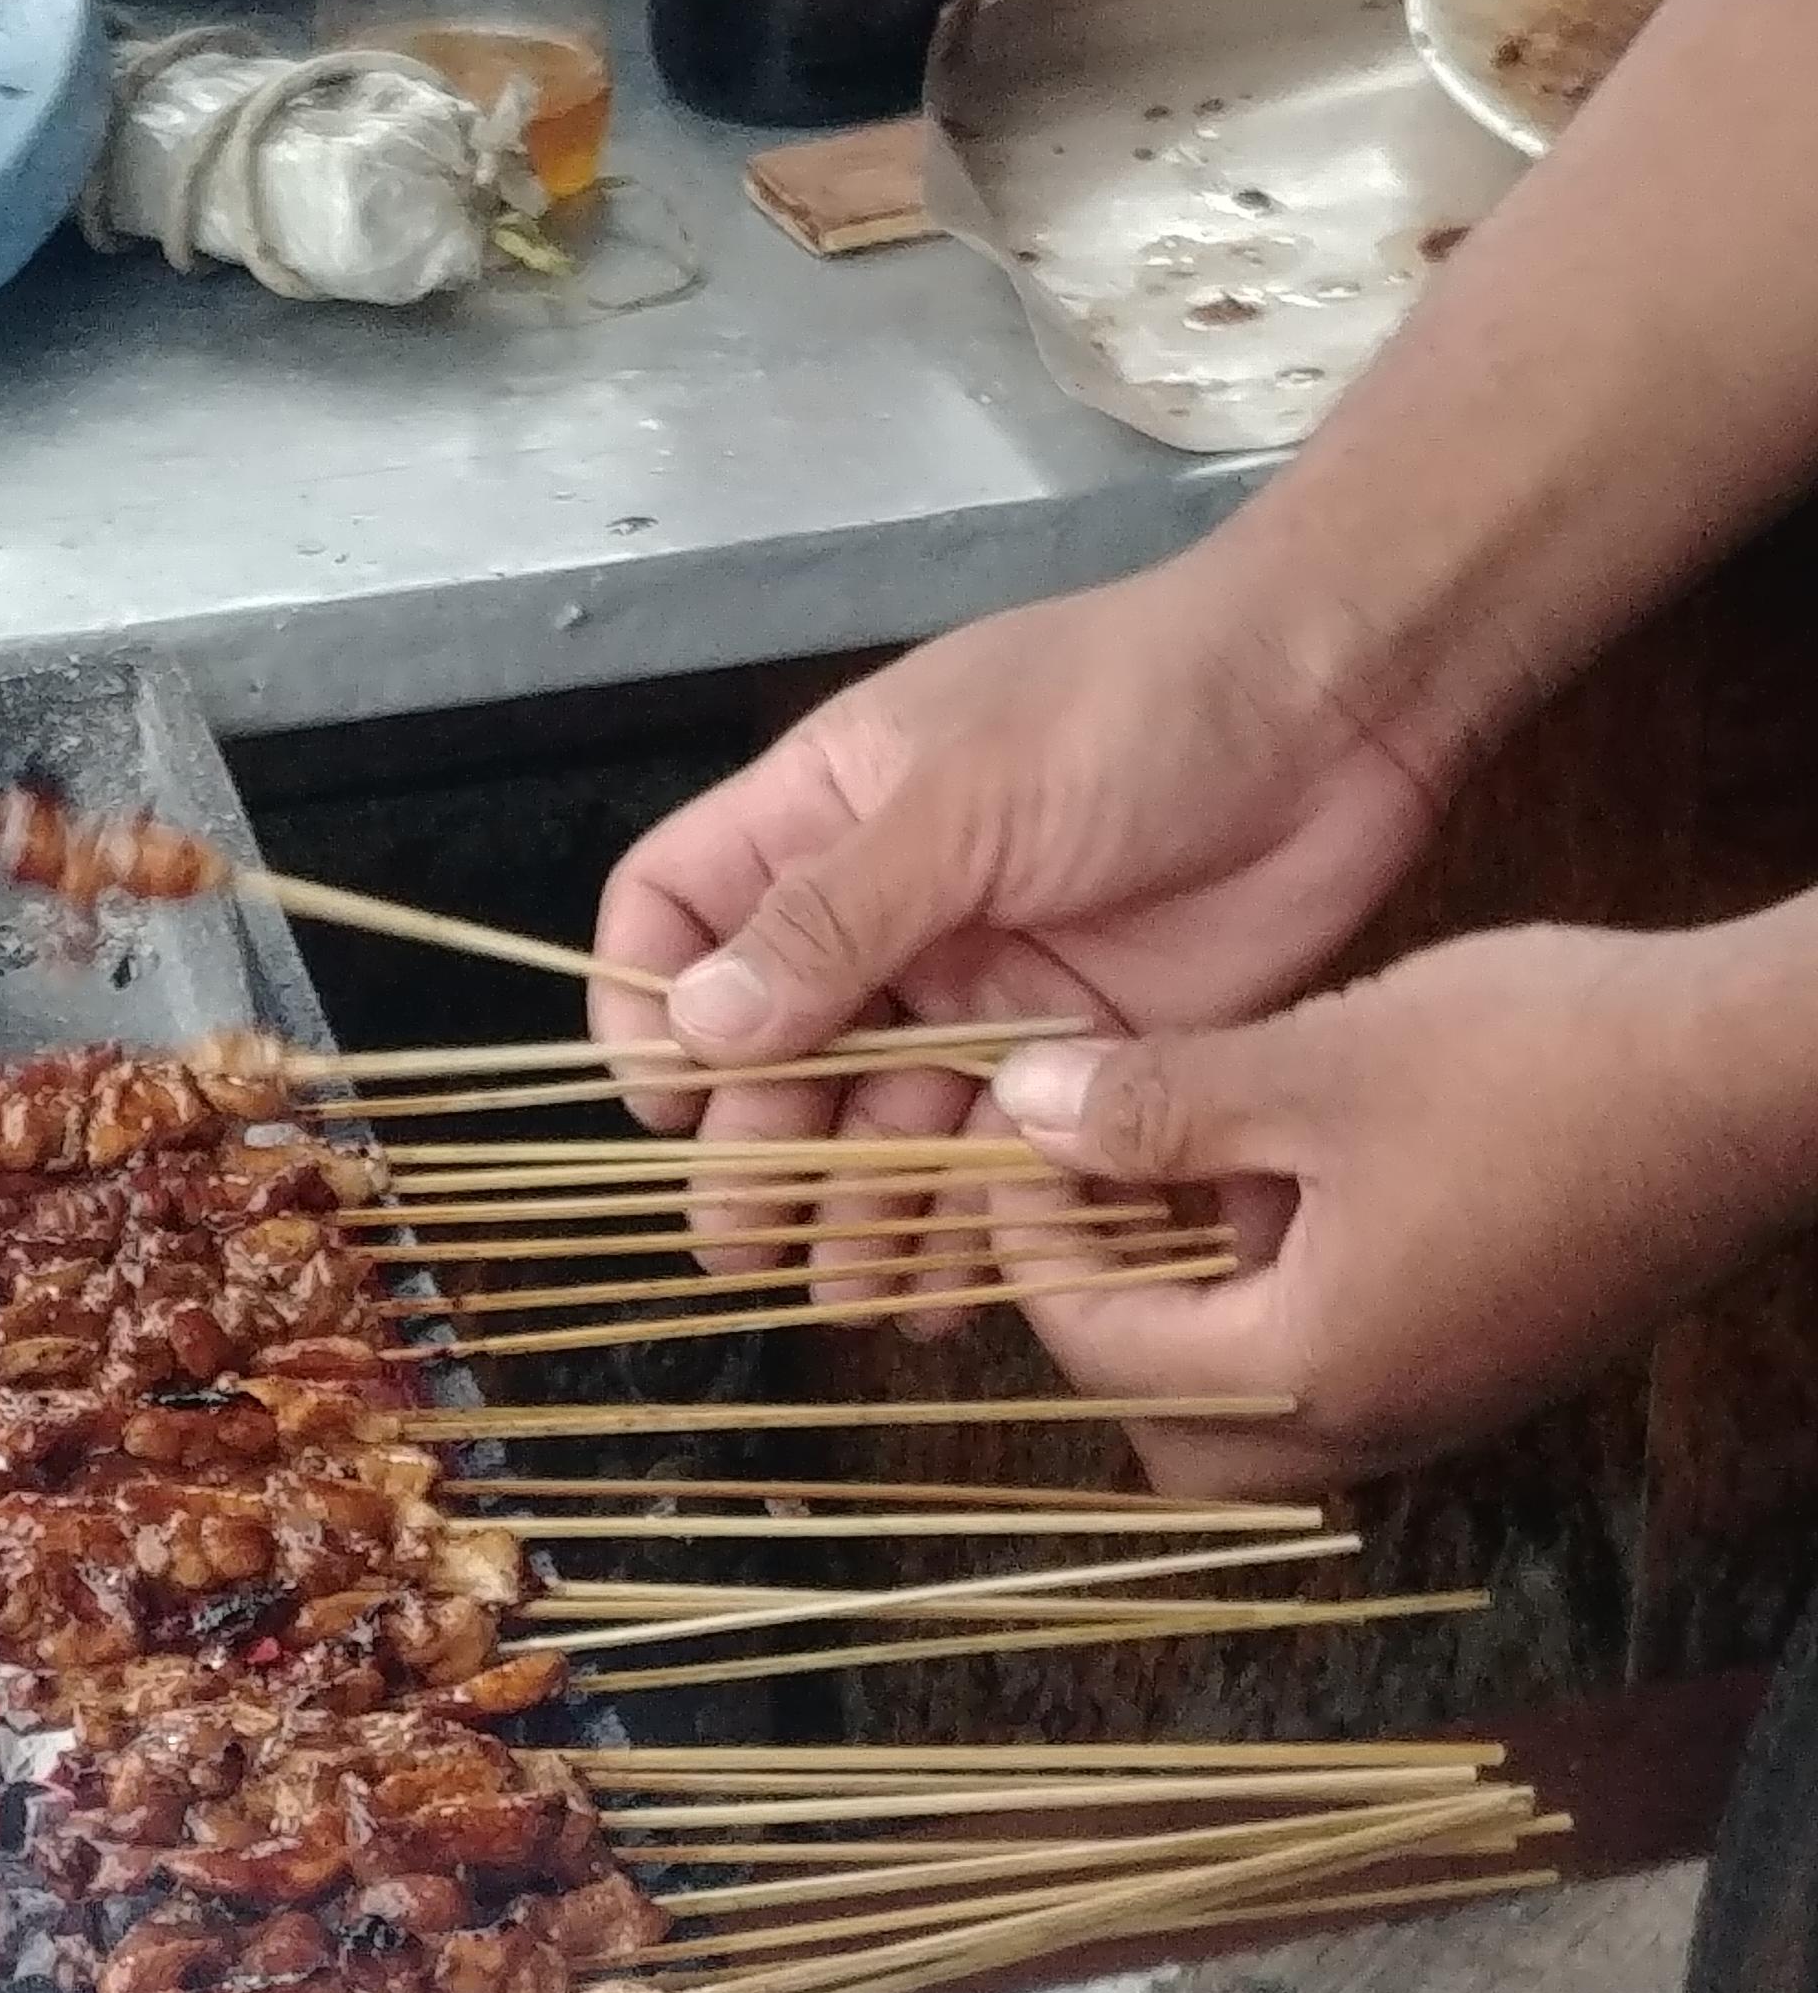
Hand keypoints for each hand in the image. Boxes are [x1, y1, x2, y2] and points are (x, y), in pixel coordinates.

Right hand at [589, 552, 1451, 1293]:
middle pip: (767, 1057)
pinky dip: (961, 1231)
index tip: (670, 1102)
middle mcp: (880, 920)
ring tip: (850, 1290)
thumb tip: (700, 1028)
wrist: (1345, 706)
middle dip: (754, 1153)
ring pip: (874, 1126)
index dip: (648, 1009)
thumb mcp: (965, 795)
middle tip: (751, 1246)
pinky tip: (944, 1288)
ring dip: (852, 1212)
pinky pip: (986, 1161)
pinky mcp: (1071, 1060)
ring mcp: (972, 995)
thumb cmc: (1139, 702)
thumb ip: (833, 917)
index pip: (673, 917)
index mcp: (820, 821)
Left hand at [974, 912, 1817, 1498]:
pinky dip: (1273, 1299)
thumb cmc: (1548, 1063)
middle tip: (1086, 1185)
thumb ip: (1153, 1108)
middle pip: (1157, 1421)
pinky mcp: (1478, 1368)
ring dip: (1186, 1304)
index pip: (1095, 1350)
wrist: (1765, 1075)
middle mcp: (1366, 1432)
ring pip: (1243, 1407)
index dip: (1032, 1242)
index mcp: (1310, 1378)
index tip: (1015, 1142)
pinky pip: (1330, 1372)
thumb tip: (1015, 1114)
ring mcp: (1432, 1411)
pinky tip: (1286, 1179)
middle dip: (1096, 1310)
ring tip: (1181, 1167)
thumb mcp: (1317, 1067)